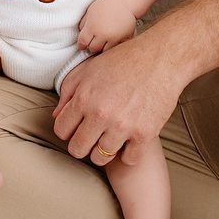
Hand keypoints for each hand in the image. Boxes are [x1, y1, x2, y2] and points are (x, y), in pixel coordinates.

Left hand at [53, 31, 181, 166]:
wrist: (160, 59)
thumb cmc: (124, 61)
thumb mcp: (88, 69)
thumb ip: (68, 91)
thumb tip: (57, 115)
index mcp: (84, 98)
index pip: (61, 130)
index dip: (67, 130)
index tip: (77, 127)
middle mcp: (101, 114)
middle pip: (77, 150)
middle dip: (82, 144)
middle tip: (92, 136)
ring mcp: (123, 126)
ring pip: (101, 158)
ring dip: (104, 150)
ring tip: (111, 137)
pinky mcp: (144, 134)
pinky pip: (129, 159)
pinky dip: (129, 153)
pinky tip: (130, 140)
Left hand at [77, 0, 137, 55]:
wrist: (124, 2)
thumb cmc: (106, 5)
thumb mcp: (90, 11)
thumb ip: (83, 23)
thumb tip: (81, 34)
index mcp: (92, 26)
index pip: (83, 42)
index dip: (81, 44)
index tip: (82, 45)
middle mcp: (102, 34)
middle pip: (93, 48)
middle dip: (92, 45)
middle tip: (94, 41)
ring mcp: (114, 38)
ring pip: (105, 51)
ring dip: (102, 47)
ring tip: (103, 40)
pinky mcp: (124, 39)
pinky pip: (116, 48)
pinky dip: (113, 45)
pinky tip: (112, 38)